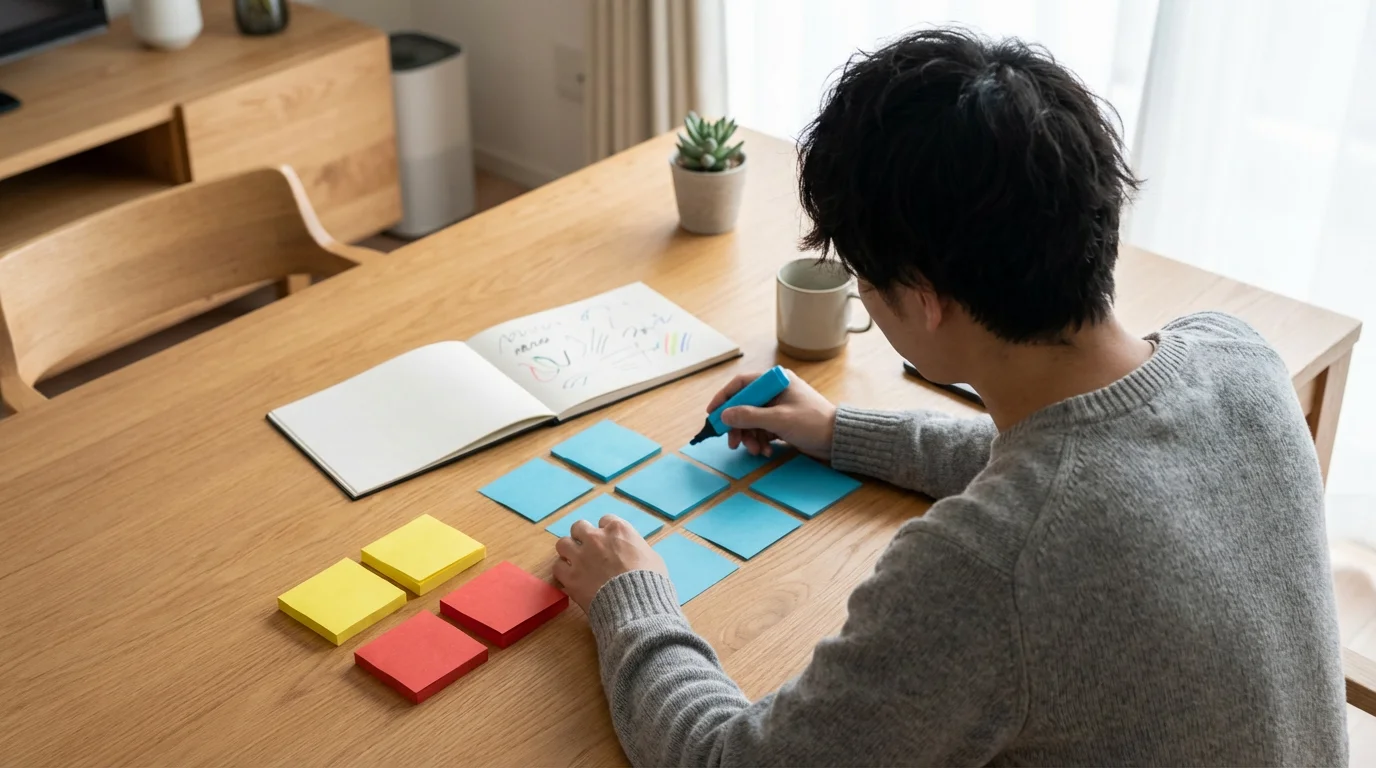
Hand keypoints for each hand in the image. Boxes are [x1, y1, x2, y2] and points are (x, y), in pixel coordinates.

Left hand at [554, 515, 667, 610]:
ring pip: (562, 543)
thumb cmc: (650, 582)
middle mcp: (596, 538)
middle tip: (588, 551)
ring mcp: (580, 556)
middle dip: (583, 537)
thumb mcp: (652, 558)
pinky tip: (571, 579)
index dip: (606, 533)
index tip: (609, 543)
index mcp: (618, 530)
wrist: (636, 606)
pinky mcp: (570, 576)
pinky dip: (563, 572)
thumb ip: (636, 549)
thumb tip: (632, 553)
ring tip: (575, 563)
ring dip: (568, 552)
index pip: (605, 520)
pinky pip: (557, 567)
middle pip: (579, 527)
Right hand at [706, 369, 837, 459]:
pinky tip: (766, 451)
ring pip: (752, 421)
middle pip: (744, 406)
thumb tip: (724, 416)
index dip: (724, 399)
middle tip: (733, 443)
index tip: (712, 415)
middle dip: (738, 426)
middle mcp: (775, 391)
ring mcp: (779, 407)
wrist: (838, 439)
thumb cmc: (812, 423)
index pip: (741, 384)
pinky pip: (762, 430)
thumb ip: (749, 416)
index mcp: (775, 381)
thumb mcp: (778, 420)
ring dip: (750, 437)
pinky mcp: (783, 422)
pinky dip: (761, 441)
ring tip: (756, 451)